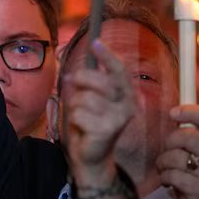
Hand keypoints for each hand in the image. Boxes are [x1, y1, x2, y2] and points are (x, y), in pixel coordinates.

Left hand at [65, 40, 134, 175]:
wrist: (92, 156)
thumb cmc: (90, 124)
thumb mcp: (90, 99)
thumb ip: (88, 84)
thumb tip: (74, 72)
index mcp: (126, 94)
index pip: (119, 70)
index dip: (108, 55)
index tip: (96, 42)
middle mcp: (127, 104)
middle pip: (97, 80)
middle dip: (79, 80)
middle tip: (71, 84)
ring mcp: (119, 118)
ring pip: (84, 98)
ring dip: (75, 105)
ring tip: (81, 116)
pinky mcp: (107, 130)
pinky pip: (78, 114)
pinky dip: (73, 119)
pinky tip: (82, 127)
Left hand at [157, 105, 198, 198]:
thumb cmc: (192, 178)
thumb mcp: (194, 155)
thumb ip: (187, 137)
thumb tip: (173, 112)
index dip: (190, 111)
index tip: (173, 113)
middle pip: (188, 136)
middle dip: (170, 142)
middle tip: (169, 153)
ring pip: (176, 156)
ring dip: (163, 163)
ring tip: (168, 170)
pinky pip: (171, 174)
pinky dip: (164, 178)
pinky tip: (169, 183)